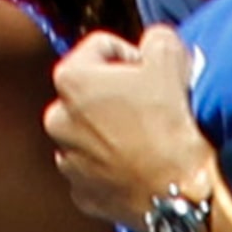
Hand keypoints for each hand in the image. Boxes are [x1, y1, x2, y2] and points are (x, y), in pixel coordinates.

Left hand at [46, 28, 205, 227]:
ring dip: (115, 129)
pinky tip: (141, 166)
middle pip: (91, 92)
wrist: (175, 192)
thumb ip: (158, 39)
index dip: (133, 55)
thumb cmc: (168, 123)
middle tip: (153, 106)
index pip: (101, 47)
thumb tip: (153, 43)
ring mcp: (65, 159)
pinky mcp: (80, 191)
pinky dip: (115, 164)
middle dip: (119, 94)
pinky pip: (97, 167)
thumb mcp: (171, 59)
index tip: (154, 73)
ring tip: (148, 139)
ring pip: (92, 131)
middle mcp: (56, 119)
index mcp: (70, 80)